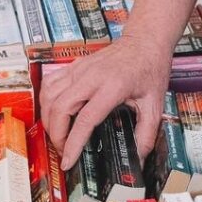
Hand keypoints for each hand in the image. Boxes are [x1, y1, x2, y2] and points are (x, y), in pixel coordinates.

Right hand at [40, 32, 171, 167]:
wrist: (145, 41)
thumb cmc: (149, 68)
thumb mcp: (155, 105)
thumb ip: (146, 135)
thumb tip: (138, 160)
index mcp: (113, 86)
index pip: (85, 120)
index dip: (73, 144)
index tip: (68, 161)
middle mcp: (92, 76)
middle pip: (60, 108)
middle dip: (56, 135)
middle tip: (64, 150)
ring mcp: (81, 68)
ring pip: (50, 95)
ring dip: (49, 119)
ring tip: (58, 134)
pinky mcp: (75, 65)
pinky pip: (51, 82)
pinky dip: (46, 100)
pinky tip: (53, 112)